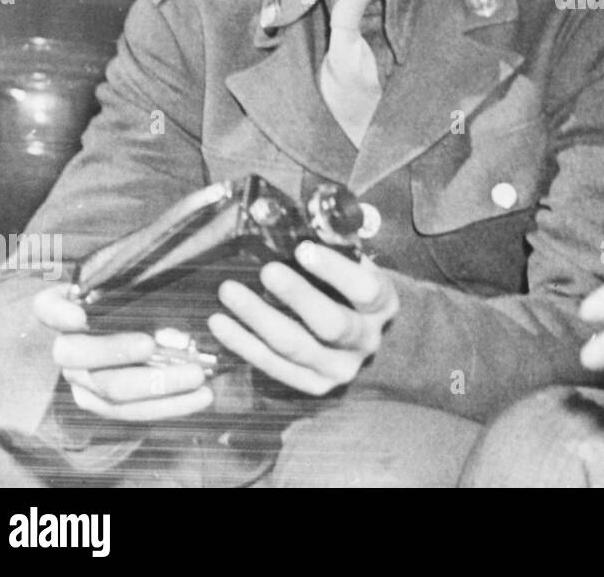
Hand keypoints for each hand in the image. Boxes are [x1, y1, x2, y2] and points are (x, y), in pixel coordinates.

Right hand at [34, 284, 213, 421]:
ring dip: (156, 385)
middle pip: (80, 355)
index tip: (79, 316)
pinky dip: (170, 405)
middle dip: (117, 350)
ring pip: (111, 389)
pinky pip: (132, 411)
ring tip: (197, 376)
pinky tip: (202, 396)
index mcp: (66, 311)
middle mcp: (67, 348)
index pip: (50, 308)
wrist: (132, 328)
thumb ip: (138, 287)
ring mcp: (82, 380)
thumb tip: (168, 285)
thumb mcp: (133, 285)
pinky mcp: (103, 404)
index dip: (60, 314)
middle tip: (152, 345)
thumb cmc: (134, 298)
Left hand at [208, 242, 397, 395]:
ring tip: (229, 292)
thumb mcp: (352, 265)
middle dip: (297, 296)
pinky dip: (244, 345)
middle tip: (266, 271)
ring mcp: (340, 368)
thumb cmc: (346, 287)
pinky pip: (274, 367)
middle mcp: (367, 340)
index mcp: (383, 304)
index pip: (366, 289)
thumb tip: (295, 217)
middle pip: (332, 324)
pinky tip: (220, 323)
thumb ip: (333, 246)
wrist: (359, 335)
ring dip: (259, 319)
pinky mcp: (314, 386)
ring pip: (297, 348)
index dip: (336, 270)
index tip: (304, 249)